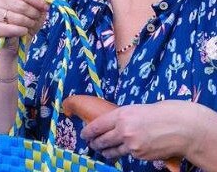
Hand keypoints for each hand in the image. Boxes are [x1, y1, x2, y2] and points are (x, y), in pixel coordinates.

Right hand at [0, 0, 59, 39]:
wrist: (16, 39)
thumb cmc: (26, 20)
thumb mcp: (38, 7)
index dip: (36, 0)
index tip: (45, 7)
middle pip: (21, 6)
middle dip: (33, 15)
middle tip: (35, 19)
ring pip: (17, 18)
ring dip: (28, 24)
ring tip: (29, 25)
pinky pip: (12, 29)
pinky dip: (21, 31)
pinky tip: (23, 31)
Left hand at [80, 100, 194, 161]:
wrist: (180, 128)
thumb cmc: (158, 114)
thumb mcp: (134, 110)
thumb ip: (120, 118)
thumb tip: (107, 124)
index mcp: (120, 115)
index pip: (97, 126)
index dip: (88, 132)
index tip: (84, 135)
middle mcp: (123, 130)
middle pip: (101, 140)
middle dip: (94, 143)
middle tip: (91, 144)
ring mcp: (131, 144)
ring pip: (111, 151)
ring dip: (104, 151)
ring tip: (102, 150)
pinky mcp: (139, 155)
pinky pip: (126, 154)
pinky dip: (123, 153)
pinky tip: (123, 150)